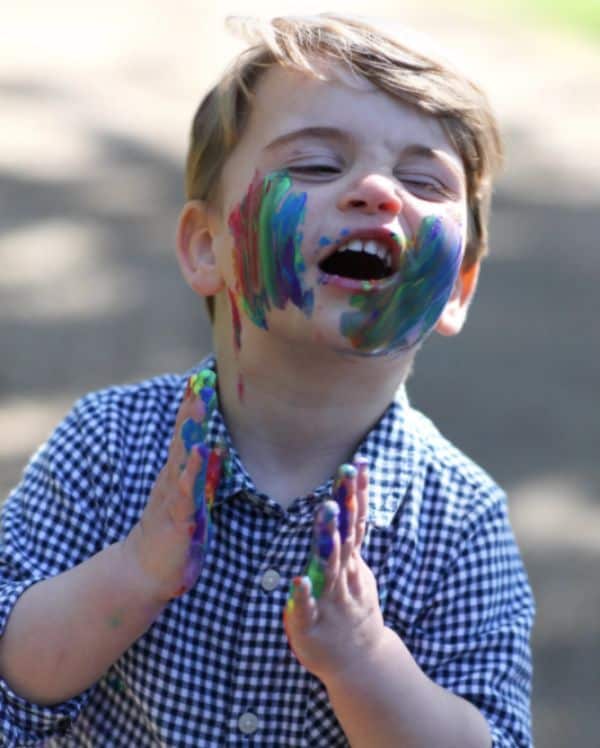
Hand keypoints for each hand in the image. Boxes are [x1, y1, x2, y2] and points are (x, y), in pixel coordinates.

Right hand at [123, 371, 221, 604]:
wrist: (144, 570)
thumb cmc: (172, 533)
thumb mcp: (190, 499)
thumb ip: (202, 474)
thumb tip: (218, 449)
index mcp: (177, 473)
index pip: (185, 434)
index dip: (193, 407)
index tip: (202, 378)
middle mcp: (173, 478)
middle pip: (182, 436)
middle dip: (192, 407)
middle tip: (201, 378)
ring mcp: (173, 494)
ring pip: (182, 455)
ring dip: (191, 428)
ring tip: (199, 402)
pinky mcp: (178, 516)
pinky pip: (186, 489)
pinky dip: (192, 469)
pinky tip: (200, 451)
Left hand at [283, 460, 385, 683]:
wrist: (360, 662)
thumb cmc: (352, 608)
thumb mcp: (356, 569)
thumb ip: (349, 538)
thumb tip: (348, 502)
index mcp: (351, 561)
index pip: (356, 520)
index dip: (357, 492)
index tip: (359, 462)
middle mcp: (344, 575)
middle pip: (345, 535)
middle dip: (346, 504)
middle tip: (345, 474)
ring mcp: (330, 598)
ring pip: (330, 565)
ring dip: (328, 539)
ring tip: (326, 511)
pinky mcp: (311, 624)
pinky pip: (306, 608)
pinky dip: (303, 594)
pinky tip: (297, 579)